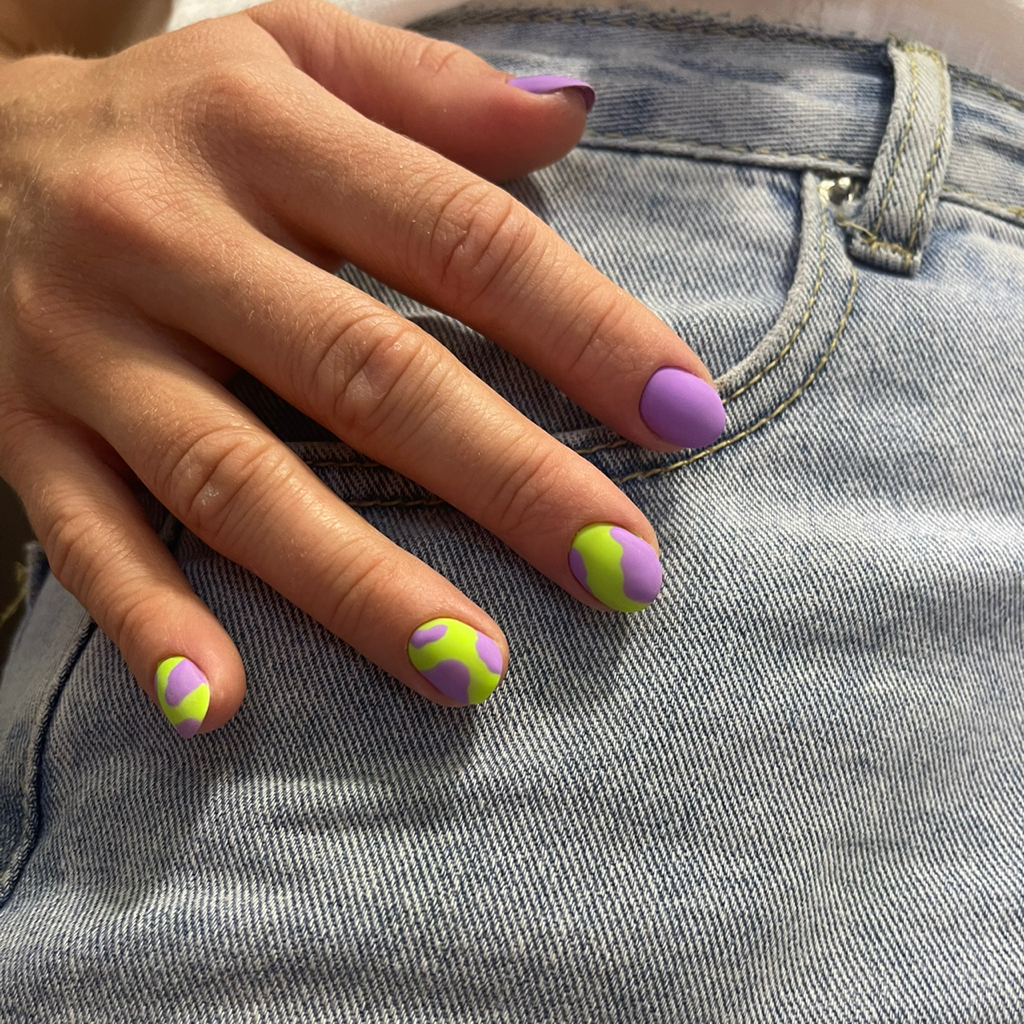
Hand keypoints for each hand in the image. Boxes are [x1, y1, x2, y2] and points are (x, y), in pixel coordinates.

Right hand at [0, 0, 723, 733]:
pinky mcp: (24, 436)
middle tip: (623, 573)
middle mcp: (168, 237)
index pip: (461, 236)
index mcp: (261, 130)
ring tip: (475, 671)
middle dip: (508, 481)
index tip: (688, 415)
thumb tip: (571, 115)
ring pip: (237, 480)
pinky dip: (149, 624)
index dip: (585, 327)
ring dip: (357, 585)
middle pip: (367, 375)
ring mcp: (88, 349)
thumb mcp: (291, 52)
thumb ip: (430, 89)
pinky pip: (88, 539)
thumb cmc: (172, 115)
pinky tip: (221, 705)